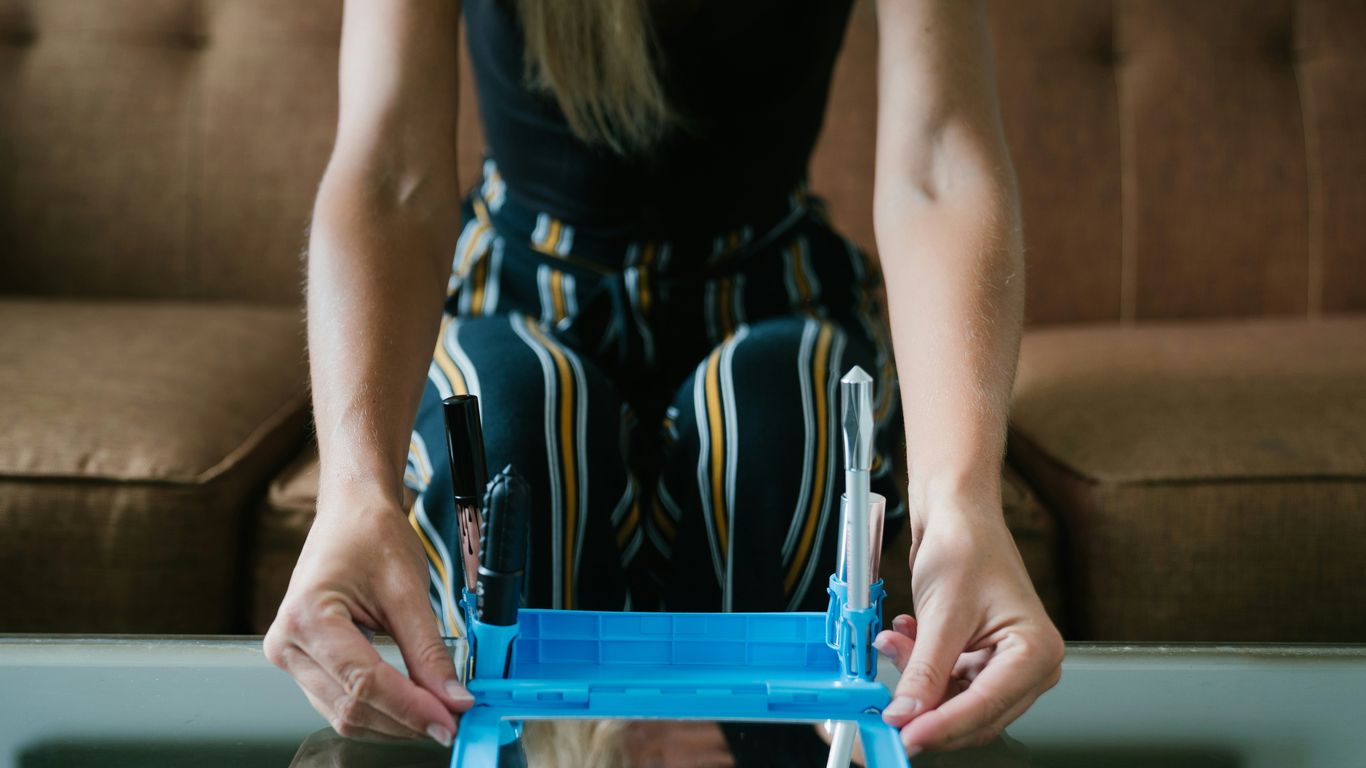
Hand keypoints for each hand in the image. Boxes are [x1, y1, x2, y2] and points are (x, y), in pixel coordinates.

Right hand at [265, 487, 472, 744]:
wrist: (351, 512)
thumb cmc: (370, 536)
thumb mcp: (408, 590)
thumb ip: (429, 651)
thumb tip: (452, 698)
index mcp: (307, 616)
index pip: (364, 682)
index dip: (411, 707)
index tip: (451, 719)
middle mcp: (287, 642)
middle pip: (351, 706)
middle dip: (406, 719)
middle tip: (453, 720)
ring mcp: (289, 656)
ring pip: (344, 713)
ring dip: (393, 721)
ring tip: (437, 713)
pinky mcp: (302, 663)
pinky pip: (339, 701)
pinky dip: (378, 709)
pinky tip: (410, 704)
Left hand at [875, 506, 1062, 754]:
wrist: (956, 513)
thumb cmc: (967, 544)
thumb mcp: (942, 613)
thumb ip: (925, 670)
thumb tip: (907, 714)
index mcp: (1036, 651)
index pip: (986, 706)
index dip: (943, 726)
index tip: (907, 736)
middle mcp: (1028, 664)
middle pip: (974, 714)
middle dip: (927, 704)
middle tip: (889, 706)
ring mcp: (1003, 664)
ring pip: (954, 701)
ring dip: (918, 680)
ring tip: (894, 643)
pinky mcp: (978, 660)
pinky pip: (945, 682)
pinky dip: (919, 667)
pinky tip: (904, 638)